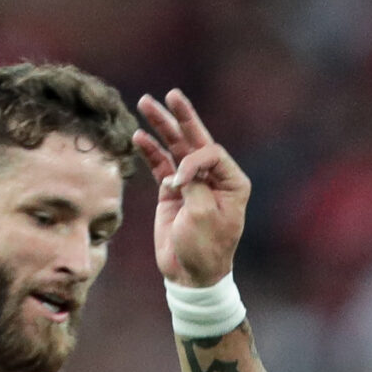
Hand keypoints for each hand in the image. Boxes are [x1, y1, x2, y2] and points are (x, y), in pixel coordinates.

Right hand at [133, 89, 249, 287]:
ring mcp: (192, 183)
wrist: (190, 276)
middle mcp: (214, 177)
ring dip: (161, 127)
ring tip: (145, 104)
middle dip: (181, 117)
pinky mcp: (173, 192)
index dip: (194, 160)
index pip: (211, 153)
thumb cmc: (205, 249)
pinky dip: (150, 152)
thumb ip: (194, 185)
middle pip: (195, 139)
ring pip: (175, 148)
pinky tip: (139, 137)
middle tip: (170, 95)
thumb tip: (179, 168)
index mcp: (232, 182)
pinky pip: (161, 165)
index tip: (181, 182)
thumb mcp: (204, 216)